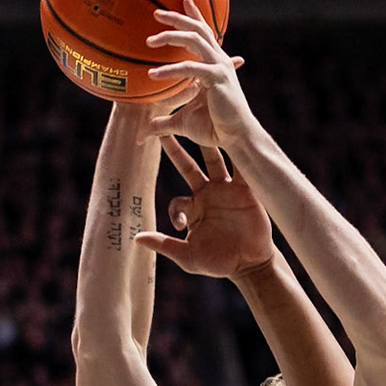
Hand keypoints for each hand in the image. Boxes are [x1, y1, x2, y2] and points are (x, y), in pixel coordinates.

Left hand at [132, 139, 274, 280]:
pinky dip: (240, 155)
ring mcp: (227, 190)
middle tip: (163, 130)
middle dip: (176, 149)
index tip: (179, 226)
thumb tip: (136, 239)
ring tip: (202, 121)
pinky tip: (235, 139)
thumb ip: (164, 244)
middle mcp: (208, 194)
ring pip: (215, 160)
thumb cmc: (218, 262)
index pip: (176, 200)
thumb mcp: (187, 256)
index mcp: (193, 209)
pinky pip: (241, 168)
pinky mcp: (246, 190)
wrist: (250, 264)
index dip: (175, 210)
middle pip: (189, 166)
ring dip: (208, 143)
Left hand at [142, 0, 257, 147]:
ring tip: (149, 42)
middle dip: (177, 17)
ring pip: (194, 39)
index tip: (184, 0)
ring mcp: (219, 66)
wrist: (236, 137)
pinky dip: (170, 70)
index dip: (194, 15)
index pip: (204, 33)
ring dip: (171, 35)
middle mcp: (219, 60)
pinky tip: (153, 75)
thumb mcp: (182, 122)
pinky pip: (190, 67)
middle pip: (197, 29)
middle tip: (156, 13)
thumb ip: (163, 122)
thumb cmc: (214, 129)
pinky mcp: (217, 77)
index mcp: (215, 64)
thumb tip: (145, 131)